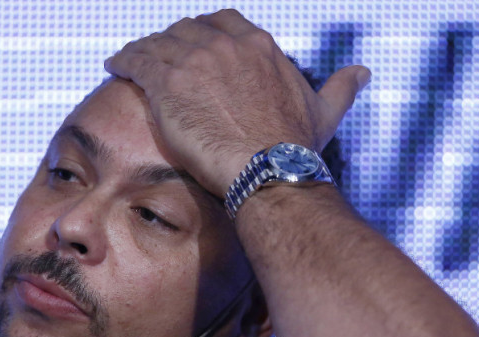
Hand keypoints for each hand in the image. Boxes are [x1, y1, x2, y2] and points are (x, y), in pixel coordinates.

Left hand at [104, 9, 370, 196]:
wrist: (270, 171)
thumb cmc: (294, 147)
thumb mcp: (324, 111)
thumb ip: (341, 87)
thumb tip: (362, 73)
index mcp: (257, 46)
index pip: (222, 24)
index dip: (204, 36)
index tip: (195, 52)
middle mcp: (225, 44)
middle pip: (186, 31)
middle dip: (172, 44)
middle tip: (162, 62)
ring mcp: (195, 59)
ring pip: (159, 43)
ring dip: (145, 51)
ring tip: (134, 63)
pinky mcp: (168, 81)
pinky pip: (136, 60)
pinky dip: (124, 60)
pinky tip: (116, 67)